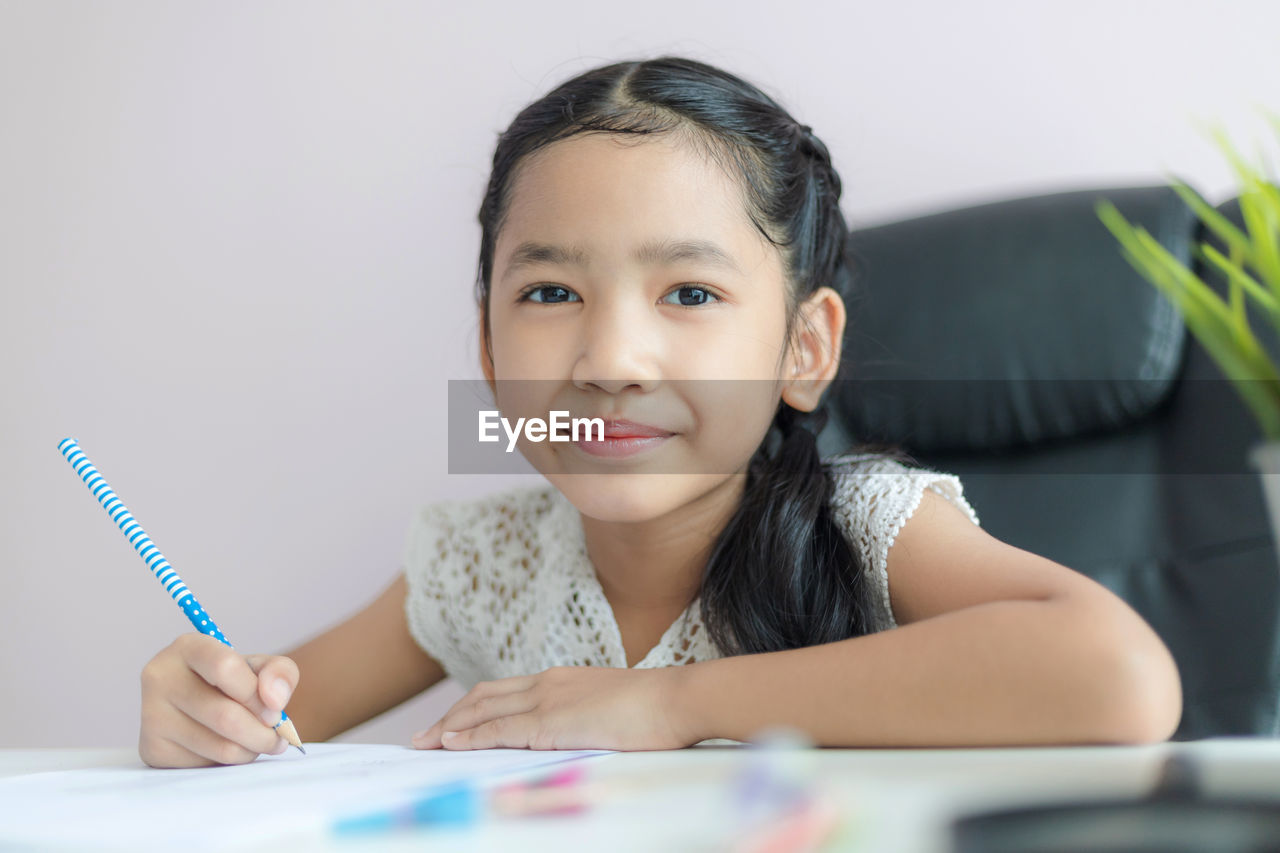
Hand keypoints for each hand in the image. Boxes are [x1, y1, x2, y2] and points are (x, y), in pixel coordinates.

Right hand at [138, 632, 299, 767]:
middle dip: (262, 733)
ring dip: (251, 750)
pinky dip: (230, 762)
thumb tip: (275, 700)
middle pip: (224, 715)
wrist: (198, 708)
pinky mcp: (153, 749)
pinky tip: (231, 748)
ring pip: (219, 746)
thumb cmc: (233, 683)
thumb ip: (279, 672)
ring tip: (258, 742)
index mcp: (188, 647)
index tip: (276, 712)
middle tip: (278, 737)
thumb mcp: (260, 668)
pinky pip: (205, 765)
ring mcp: (151, 715)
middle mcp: (161, 677)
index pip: (224, 667)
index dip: (257, 695)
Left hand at [411, 665, 695, 750]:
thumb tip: (572, 739)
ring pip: (483, 711)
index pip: (504, 691)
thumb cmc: (656, 710)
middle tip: (422, 737)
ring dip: (449, 728)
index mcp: (562, 679)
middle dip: (450, 717)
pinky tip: (451, 744)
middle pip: (484, 697)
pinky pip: (499, 729)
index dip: (473, 708)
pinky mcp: (552, 721)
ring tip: (424, 743)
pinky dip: (470, 736)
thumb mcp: (610, 711)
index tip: (451, 723)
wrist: (677, 699)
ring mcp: (548, 700)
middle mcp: (548, 683)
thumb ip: (584, 720)